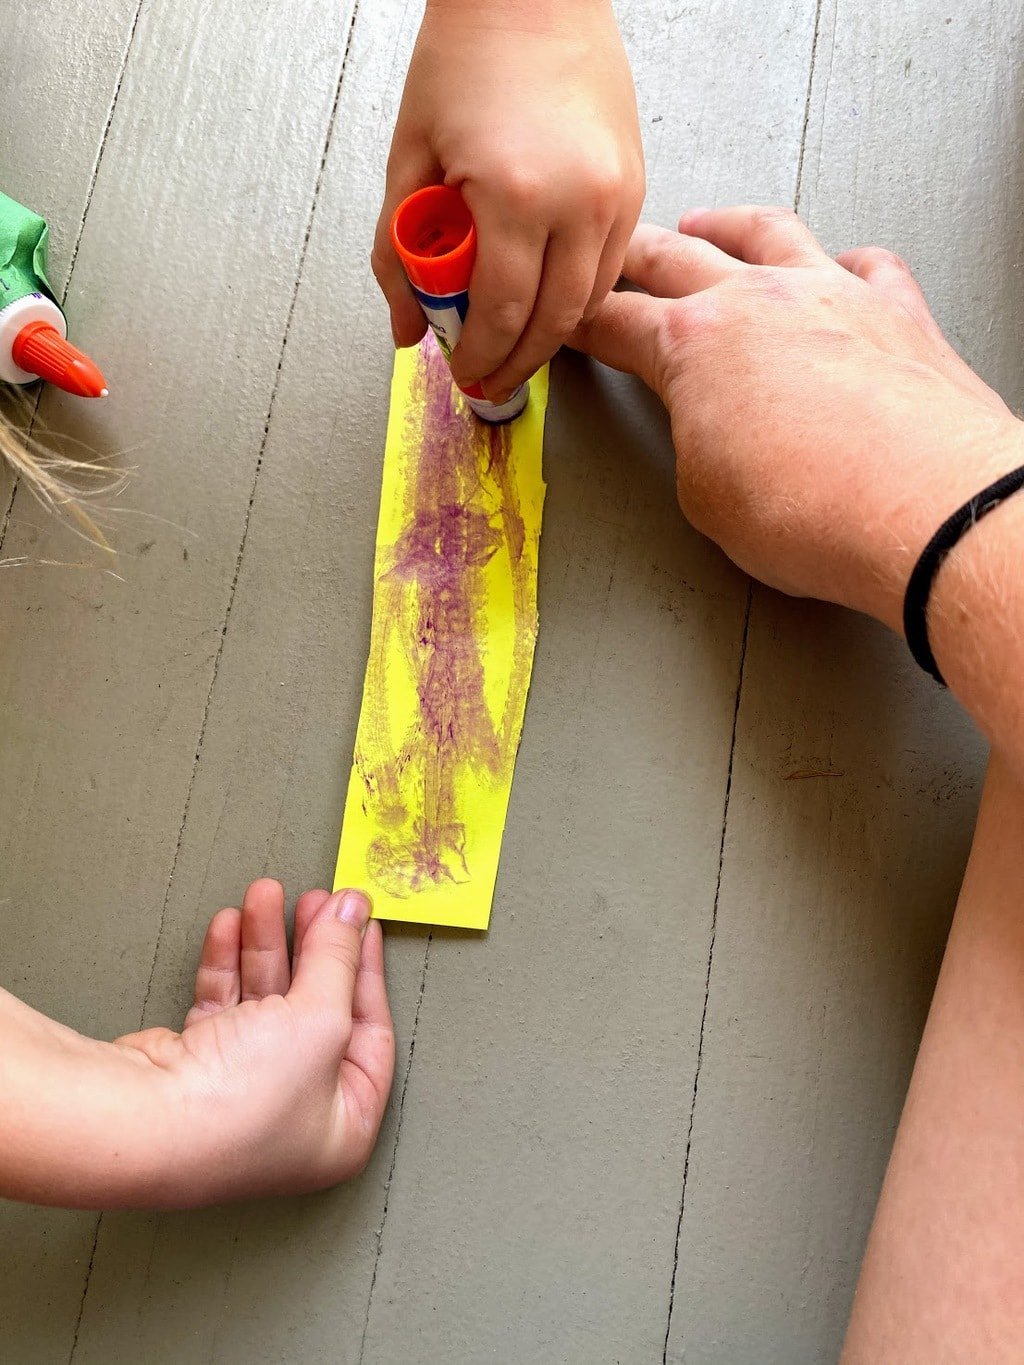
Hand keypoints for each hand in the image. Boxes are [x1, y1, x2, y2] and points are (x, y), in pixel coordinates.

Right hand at [115, 879, 393, 1205]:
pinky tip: (228, 926)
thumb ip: (340, 957)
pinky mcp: (198, 1068)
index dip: (366, 968)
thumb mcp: (321, 1017)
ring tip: (264, 894)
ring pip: (266, 998)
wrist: (145, 1121)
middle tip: (313, 900)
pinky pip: (225, 1003)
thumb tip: (353, 911)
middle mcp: (296, 1113)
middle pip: (316, 1008)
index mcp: (343, 1124)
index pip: (370, 1029)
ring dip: (264, 942)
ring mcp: (243, 1090)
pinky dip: (227, 962)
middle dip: (312, 947)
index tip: (360, 920)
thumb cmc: (244, 1099)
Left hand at [372, 0, 643, 400]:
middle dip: (516, 363)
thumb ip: (397, 251)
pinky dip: (579, 296)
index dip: (480, 359)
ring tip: (515, 349)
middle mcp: (579, 201)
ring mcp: (617, 195)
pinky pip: (611, 266)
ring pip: (589, 302)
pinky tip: (547, 303)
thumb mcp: (410, 155)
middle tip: (489, 380)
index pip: (500, 315)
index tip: (465, 375)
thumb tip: (406, 325)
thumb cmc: (469, 53)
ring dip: (550, 337)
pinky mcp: (635, 185)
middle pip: (552, 323)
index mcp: (516, 195)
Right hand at [571, 207, 1022, 631]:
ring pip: (767, 232)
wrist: (922, 509)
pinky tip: (840, 264)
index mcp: (692, 344)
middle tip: (617, 255)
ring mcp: (832, 294)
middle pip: (677, 256)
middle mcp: (759, 300)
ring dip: (727, 225)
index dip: (583, 322)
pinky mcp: (897, 312)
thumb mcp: (707, 498)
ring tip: (707, 222)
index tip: (570, 320)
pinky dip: (845, 261)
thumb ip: (694, 446)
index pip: (616, 321)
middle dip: (636, 256)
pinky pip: (866, 263)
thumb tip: (709, 438)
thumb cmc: (818, 509)